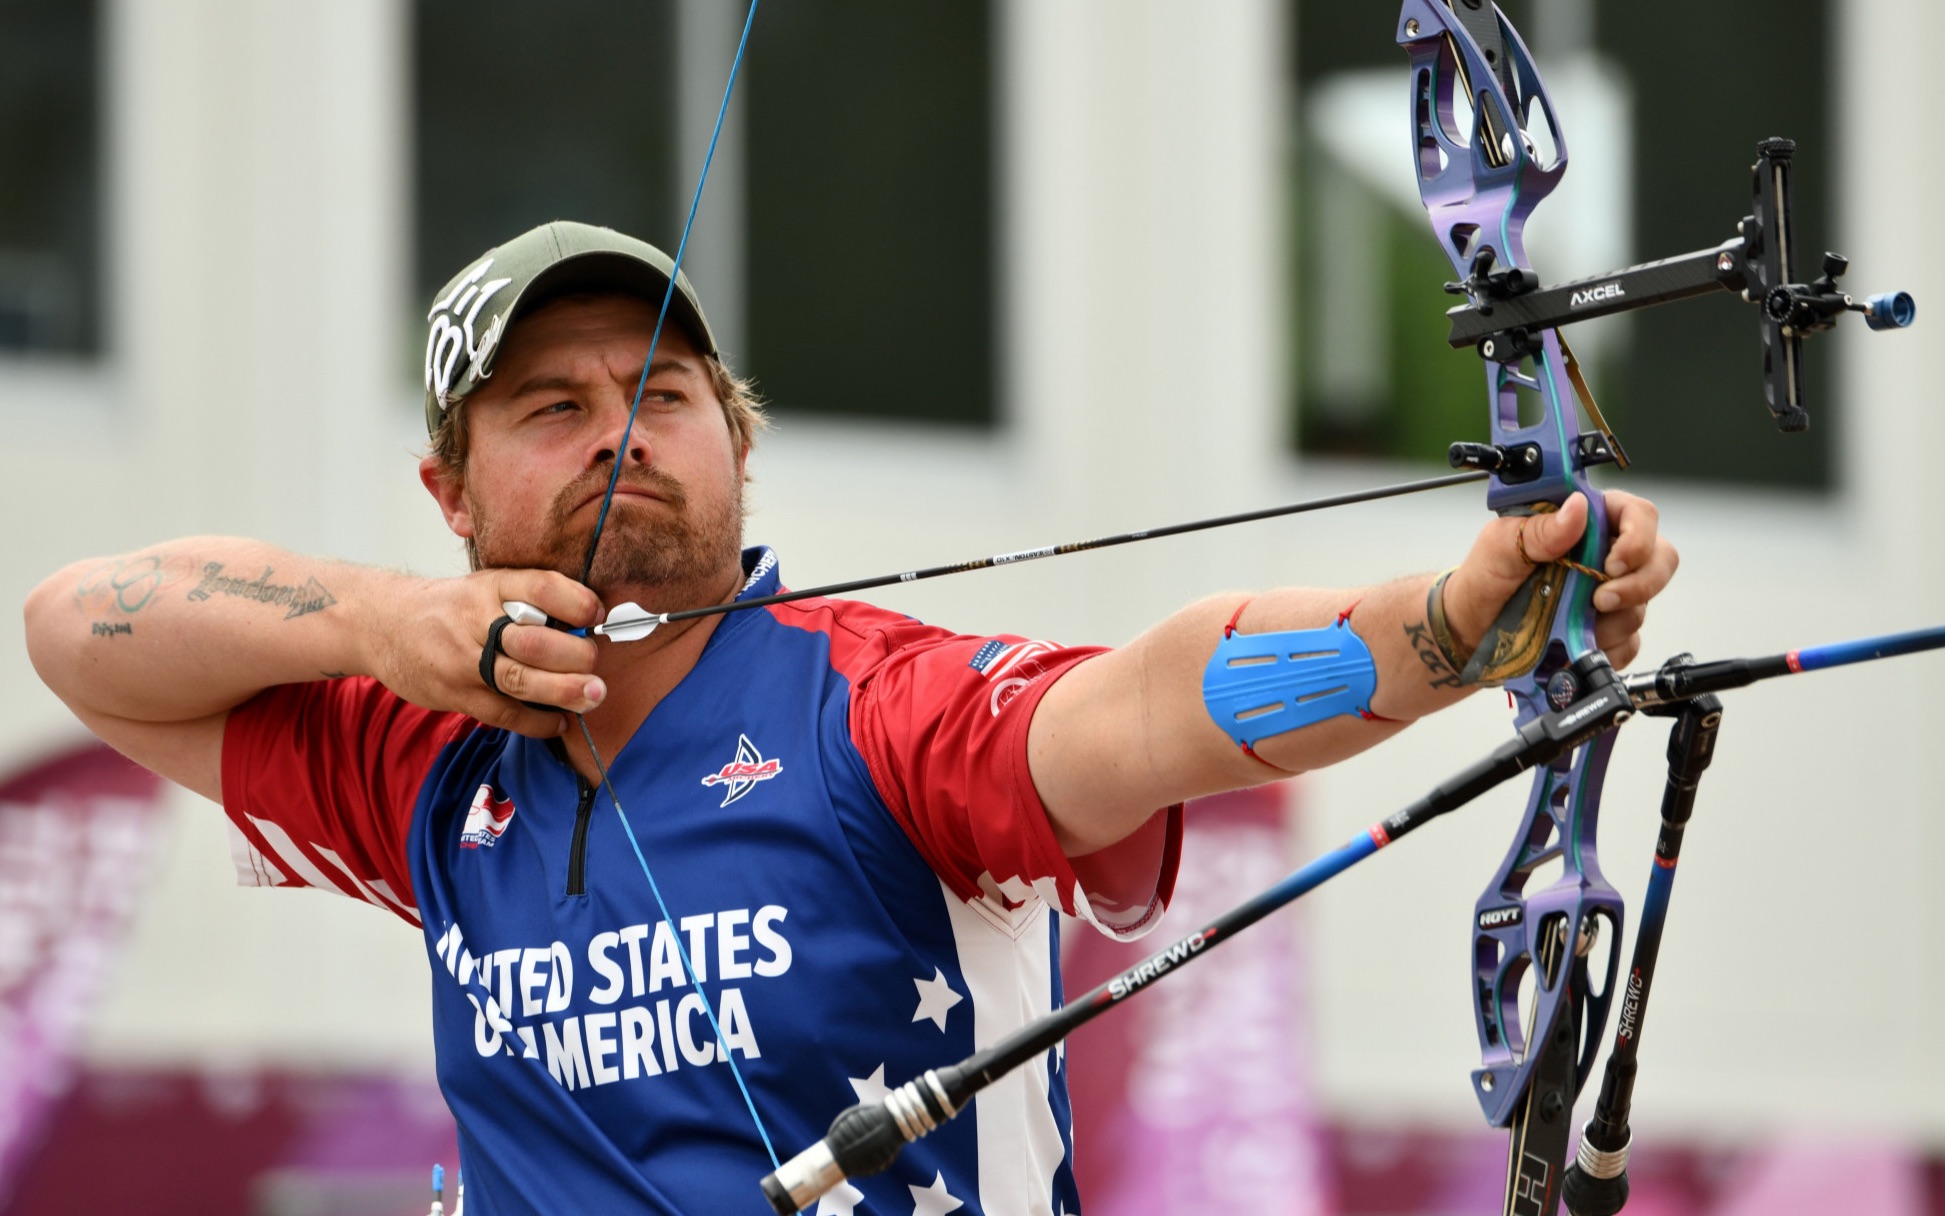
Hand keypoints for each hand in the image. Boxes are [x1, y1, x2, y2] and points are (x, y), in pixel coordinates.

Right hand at [365, 569, 605, 735]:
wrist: (380, 624)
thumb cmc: (448, 608)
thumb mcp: (484, 588)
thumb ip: (528, 601)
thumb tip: (589, 624)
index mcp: (490, 587)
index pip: (540, 587)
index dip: (575, 601)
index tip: (598, 614)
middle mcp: (476, 621)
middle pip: (534, 641)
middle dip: (575, 656)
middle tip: (597, 664)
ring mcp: (464, 661)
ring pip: (520, 680)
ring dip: (563, 691)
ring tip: (593, 695)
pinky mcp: (455, 695)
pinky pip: (504, 714)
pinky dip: (537, 722)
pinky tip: (559, 721)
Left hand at [1443, 490, 1679, 670]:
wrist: (1470, 628)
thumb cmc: (1483, 579)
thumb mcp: (1500, 547)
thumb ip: (1539, 529)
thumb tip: (1577, 508)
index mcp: (1585, 522)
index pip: (1637, 514)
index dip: (1638, 537)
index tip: (1612, 564)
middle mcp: (1605, 555)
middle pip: (1659, 560)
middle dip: (1638, 585)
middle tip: (1599, 601)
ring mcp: (1610, 594)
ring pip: (1642, 606)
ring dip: (1609, 621)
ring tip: (1567, 622)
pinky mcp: (1608, 631)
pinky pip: (1629, 643)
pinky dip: (1606, 648)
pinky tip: (1574, 644)